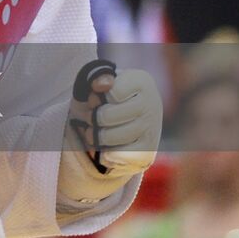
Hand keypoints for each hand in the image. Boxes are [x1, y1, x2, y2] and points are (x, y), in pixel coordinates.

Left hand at [58, 63, 161, 208]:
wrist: (99, 138)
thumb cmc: (91, 105)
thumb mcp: (85, 89)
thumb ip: (91, 81)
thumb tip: (101, 83)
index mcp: (140, 81)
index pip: (112, 91)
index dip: (99, 97)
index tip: (102, 97)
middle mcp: (153, 105)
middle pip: (107, 116)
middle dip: (94, 121)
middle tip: (96, 121)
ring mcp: (153, 132)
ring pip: (109, 136)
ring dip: (96, 138)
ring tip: (99, 135)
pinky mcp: (147, 156)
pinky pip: (116, 156)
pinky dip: (105, 155)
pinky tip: (107, 151)